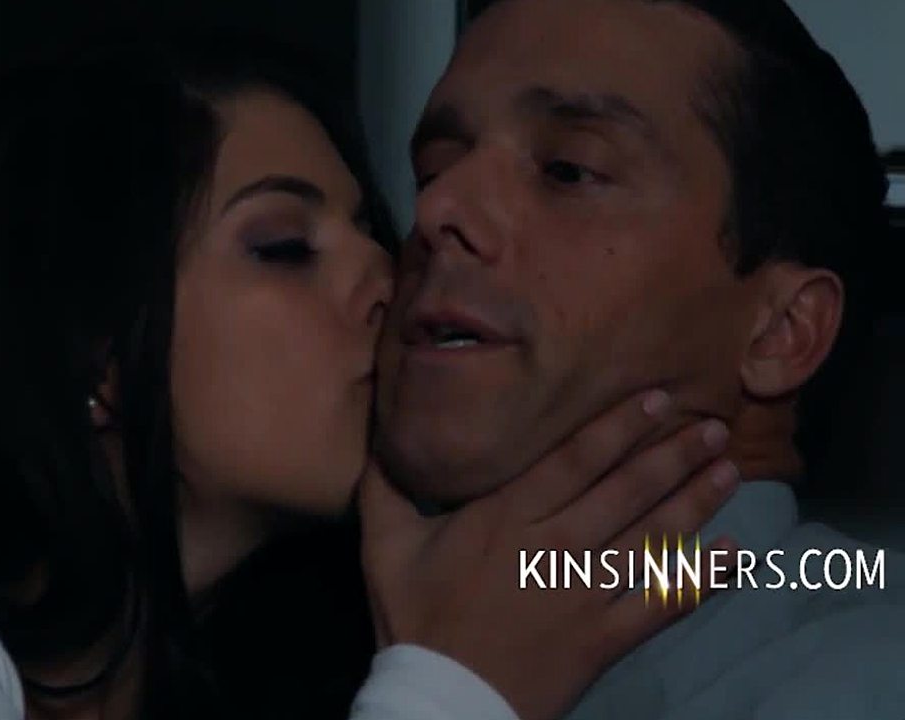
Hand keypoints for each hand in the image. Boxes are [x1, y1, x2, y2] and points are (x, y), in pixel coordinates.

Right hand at [359, 390, 738, 719]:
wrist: (440, 701)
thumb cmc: (413, 619)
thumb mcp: (385, 545)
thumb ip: (386, 486)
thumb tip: (382, 434)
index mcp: (506, 517)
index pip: (574, 460)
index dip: (618, 426)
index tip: (657, 398)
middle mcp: (554, 545)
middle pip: (624, 489)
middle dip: (671, 453)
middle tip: (712, 424)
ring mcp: (585, 592)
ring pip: (651, 536)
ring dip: (694, 501)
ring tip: (730, 468)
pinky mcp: (603, 636)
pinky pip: (662, 603)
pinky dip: (700, 578)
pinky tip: (734, 553)